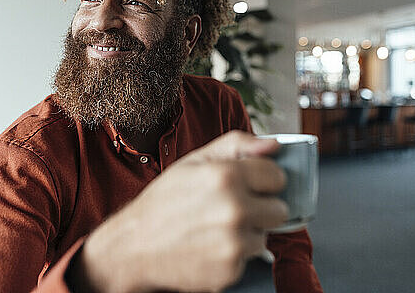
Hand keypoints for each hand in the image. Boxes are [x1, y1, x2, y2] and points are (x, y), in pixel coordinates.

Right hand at [77, 130, 288, 292]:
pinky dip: (235, 254)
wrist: (135, 246)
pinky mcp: (231, 270)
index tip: (250, 184)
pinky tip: (211, 245)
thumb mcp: (194, 161)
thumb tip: (273, 145)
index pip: (277, 176)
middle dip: (260, 208)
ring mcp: (233, 242)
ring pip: (265, 235)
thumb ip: (237, 145)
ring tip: (216, 228)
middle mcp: (234, 209)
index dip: (263, 180)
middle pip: (279, 209)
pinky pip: (249, 258)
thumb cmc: (164, 201)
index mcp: (226, 175)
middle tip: (232, 208)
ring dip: (247, 233)